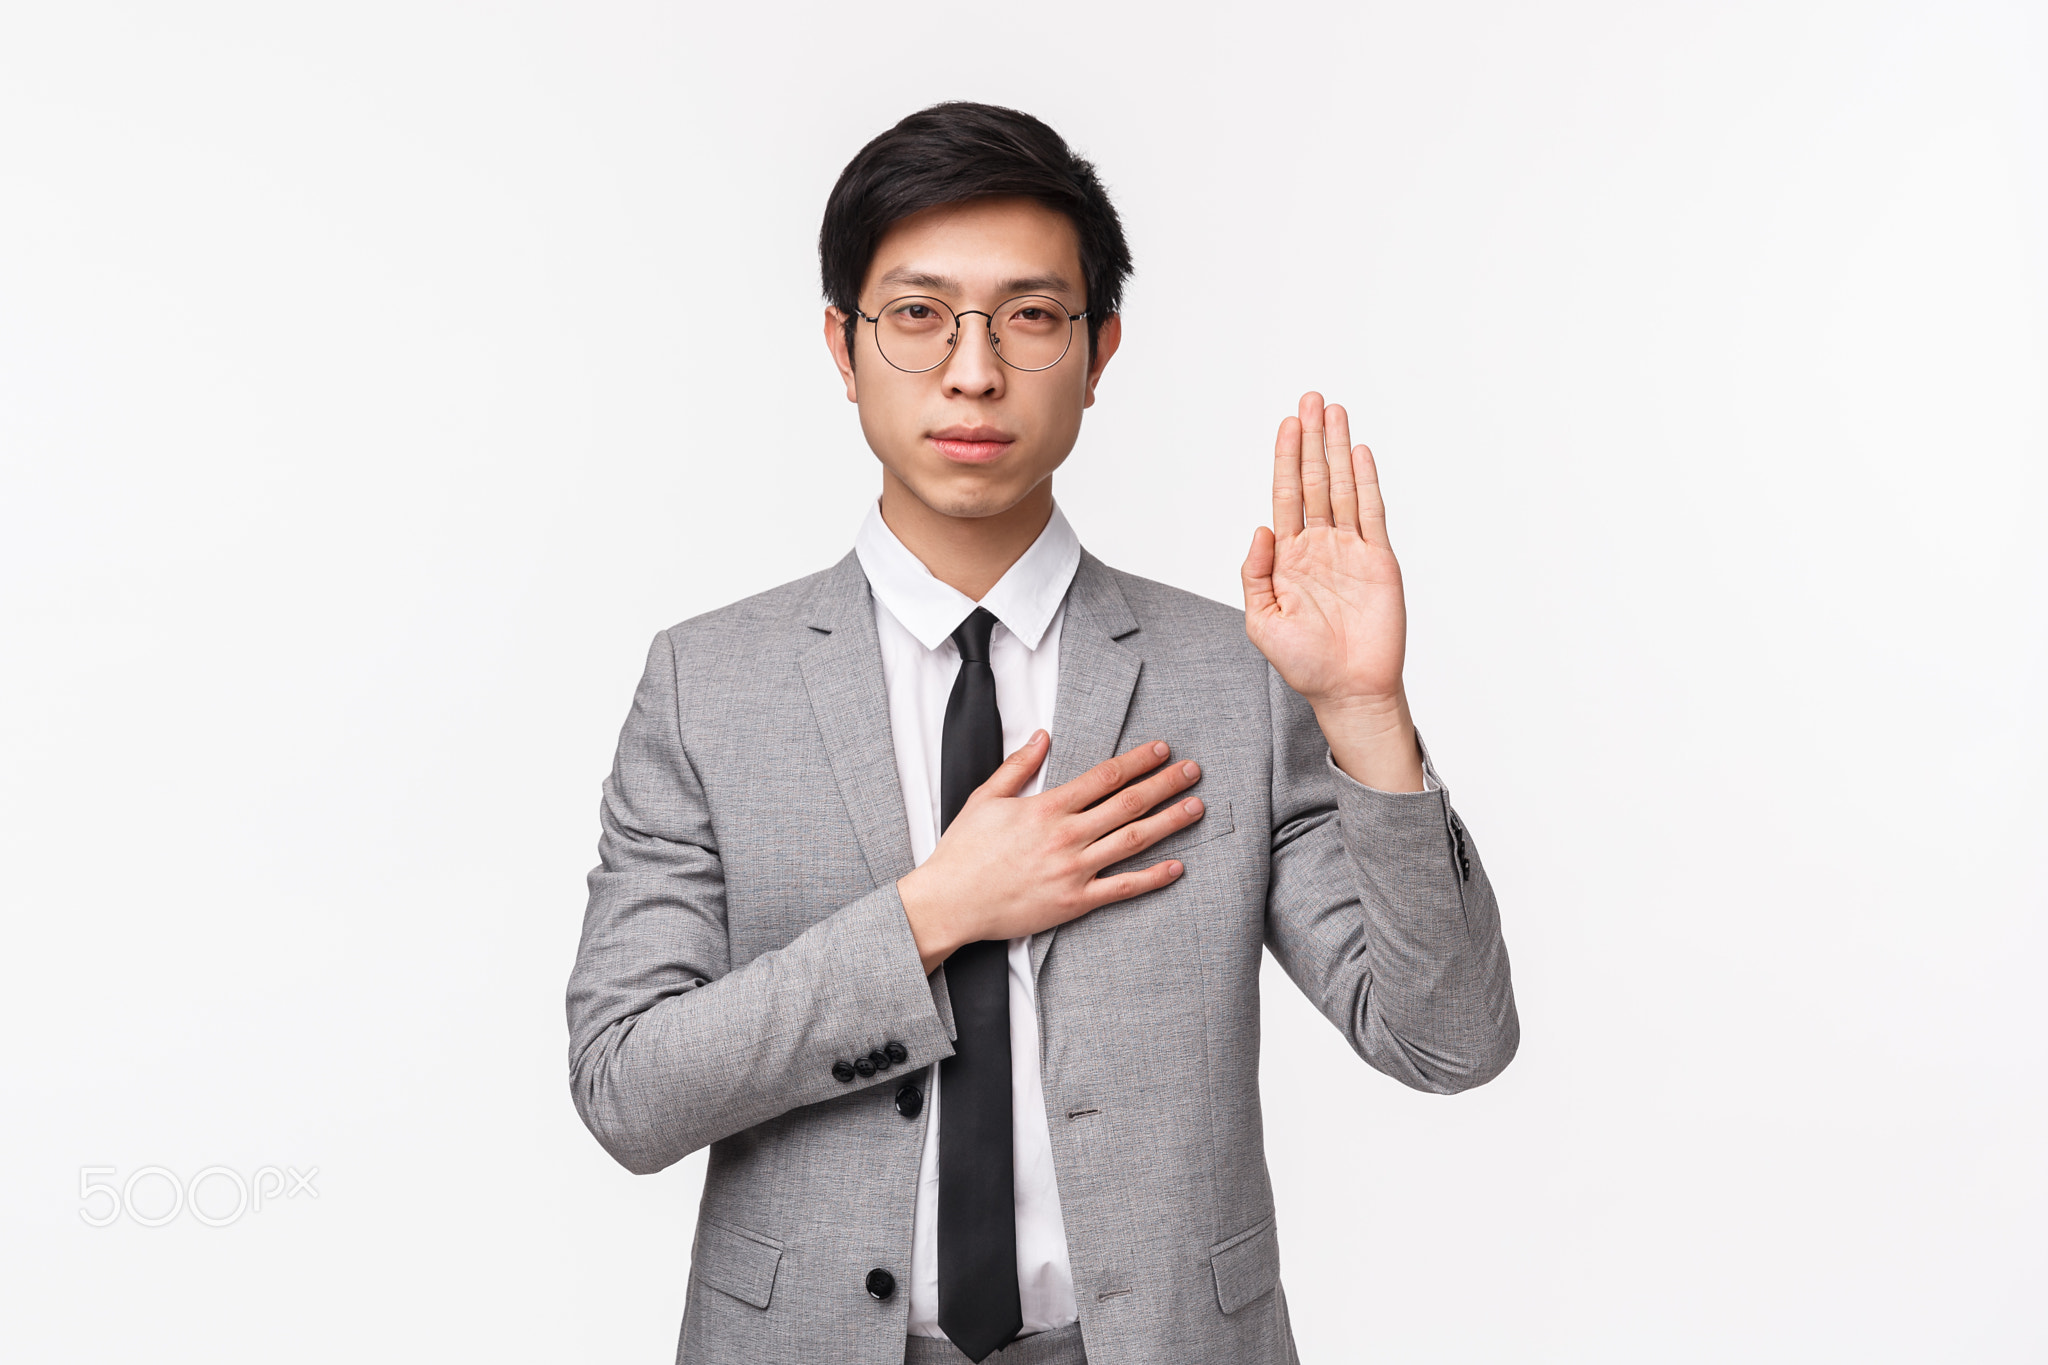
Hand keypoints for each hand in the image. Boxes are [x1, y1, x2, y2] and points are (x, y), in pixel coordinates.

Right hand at [898, 733, 1205, 972]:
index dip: (1137, 761)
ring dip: (1168, 822)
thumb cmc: (964, 852)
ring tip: (1196, 807)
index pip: (1104, 777)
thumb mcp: (985, 798)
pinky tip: (1178, 866)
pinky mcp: (1074, 901)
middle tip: (1193, 771)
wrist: (950, 902)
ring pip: (1132, 841)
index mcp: (1045, 807)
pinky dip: (1152, 877)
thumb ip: (1018, 766)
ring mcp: (1073, 870)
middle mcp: (1065, 836)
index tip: (1162, 750)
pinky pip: (1122, 888)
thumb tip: (1042, 736)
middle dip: (1165, 784)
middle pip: (1127, 804)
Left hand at [1242, 392, 1423, 791]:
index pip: (1285, 496)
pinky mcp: (1379, 560)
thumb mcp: (1261, 621)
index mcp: (1289, 558)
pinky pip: (1372, 513)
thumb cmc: (1303, 663)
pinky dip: (1366, 482)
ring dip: (1338, 449)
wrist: (1348, 690)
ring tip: (1335, 411)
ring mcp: (1351, 550)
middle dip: (1312, 440)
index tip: (1287, 424)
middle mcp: (1320, 546)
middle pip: (1313, 481)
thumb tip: (1260, 527)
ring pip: (1342, 488)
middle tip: (1311, 399)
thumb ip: (1255, 574)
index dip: (1285, 458)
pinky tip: (1360, 453)